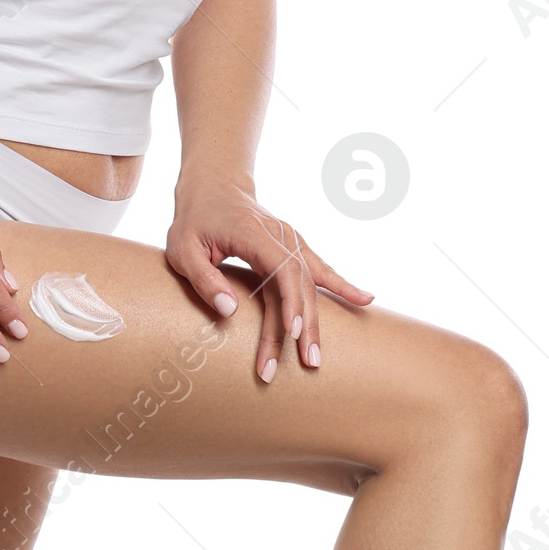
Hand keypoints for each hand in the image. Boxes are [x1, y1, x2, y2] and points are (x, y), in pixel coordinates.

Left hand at [165, 177, 372, 382]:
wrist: (213, 187)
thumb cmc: (195, 220)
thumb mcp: (182, 248)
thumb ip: (203, 278)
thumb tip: (229, 310)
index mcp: (253, 233)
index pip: (280, 268)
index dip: (290, 299)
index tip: (292, 329)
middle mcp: (280, 236)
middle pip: (299, 283)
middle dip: (303, 324)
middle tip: (306, 362)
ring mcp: (290, 240)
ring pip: (310, 283)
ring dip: (316, 319)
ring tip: (316, 356)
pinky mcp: (293, 247)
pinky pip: (320, 269)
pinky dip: (342, 286)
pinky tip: (365, 300)